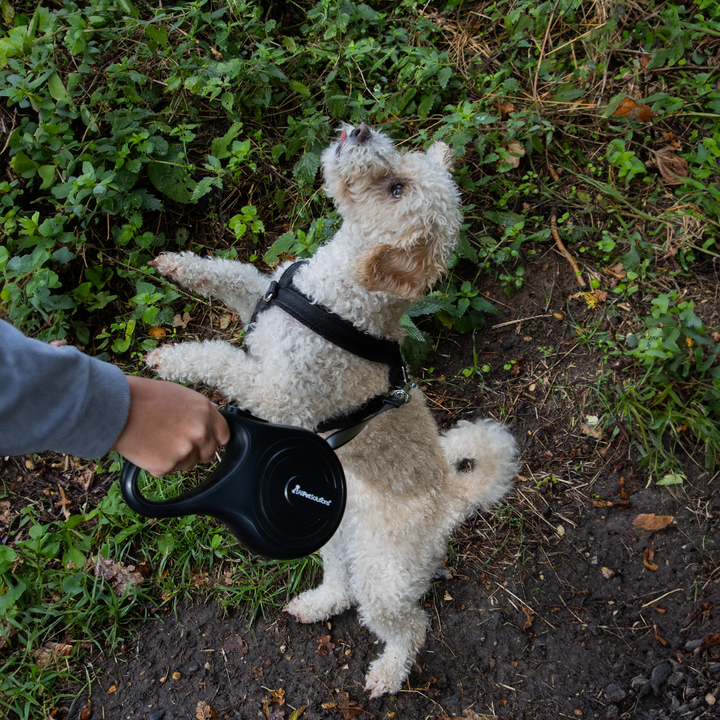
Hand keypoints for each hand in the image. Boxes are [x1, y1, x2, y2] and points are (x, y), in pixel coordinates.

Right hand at [112, 376, 229, 476]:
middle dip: (194, 451)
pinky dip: (156, 464)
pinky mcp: (166, 466)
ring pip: (187, 465)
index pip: (223, 435)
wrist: (116, 407)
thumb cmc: (144, 397)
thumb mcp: (181, 395)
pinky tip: (146, 447)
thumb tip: (208, 427)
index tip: (205, 441)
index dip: (213, 439)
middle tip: (174, 442)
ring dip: (176, 459)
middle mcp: (199, 432)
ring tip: (156, 441)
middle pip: (208, 454)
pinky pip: (166, 470)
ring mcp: (184, 451)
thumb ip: (199, 413)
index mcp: (205, 412)